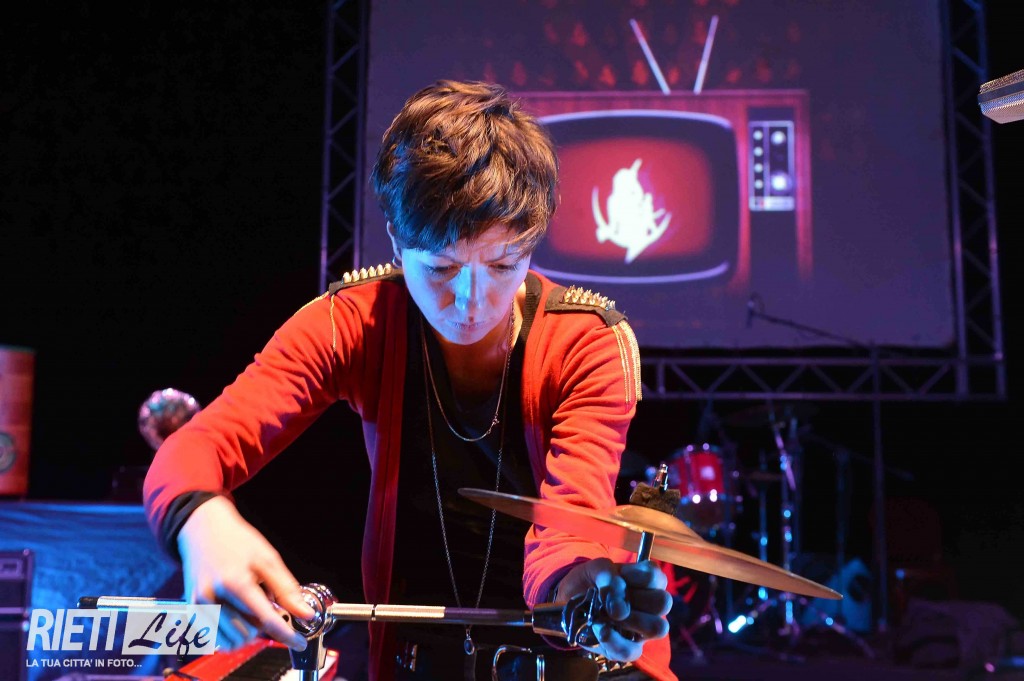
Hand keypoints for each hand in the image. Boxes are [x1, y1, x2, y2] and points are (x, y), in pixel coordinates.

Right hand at [177, 496, 313, 650]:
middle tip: (269, 605)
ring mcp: (200, 606)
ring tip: (251, 606)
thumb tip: (305, 613)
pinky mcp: (193, 611)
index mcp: (235, 582)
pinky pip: (217, 638)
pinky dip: (232, 633)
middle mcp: (213, 597)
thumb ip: (286, 589)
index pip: (265, 619)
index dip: (286, 634)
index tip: (299, 642)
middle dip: (265, 625)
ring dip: (248, 631)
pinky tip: (238, 613)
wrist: (203, 530)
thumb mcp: (267, 558)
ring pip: (233, 640)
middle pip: (249, 632)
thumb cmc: (236, 541)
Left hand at [553, 558, 670, 661]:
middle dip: (636, 600)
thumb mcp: (593, 569)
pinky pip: (631, 651)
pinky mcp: (630, 649)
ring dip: (630, 621)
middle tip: (612, 600)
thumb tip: (619, 604)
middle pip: (663, 602)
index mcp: (645, 581)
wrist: (568, 603)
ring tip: (607, 616)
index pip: (657, 577)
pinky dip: (614, 641)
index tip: (618, 576)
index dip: (637, 577)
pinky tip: (599, 630)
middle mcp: (650, 605)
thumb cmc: (589, 583)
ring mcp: (643, 629)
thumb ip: (606, 574)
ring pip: (657, 628)